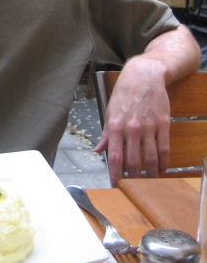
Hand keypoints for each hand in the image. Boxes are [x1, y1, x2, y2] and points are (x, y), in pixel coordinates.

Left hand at [94, 56, 170, 185]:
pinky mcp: (163, 124)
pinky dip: (163, 163)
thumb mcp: (110, 110)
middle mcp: (132, 129)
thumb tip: (98, 150)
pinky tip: (160, 170)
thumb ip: (106, 133)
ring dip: (149, 174)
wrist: (145, 75)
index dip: (115, 174)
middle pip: (133, 162)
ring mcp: (149, 127)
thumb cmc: (125, 92)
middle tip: (132, 187)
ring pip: (150, 159)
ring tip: (147, 183)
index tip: (115, 185)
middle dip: (133, 179)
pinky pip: (164, 149)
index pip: (114, 157)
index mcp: (116, 126)